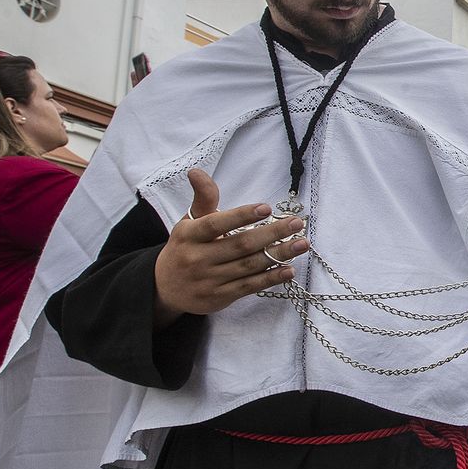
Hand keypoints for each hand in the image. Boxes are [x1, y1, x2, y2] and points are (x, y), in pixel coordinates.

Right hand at [153, 169, 308, 326]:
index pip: (216, 224)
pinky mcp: (219, 297)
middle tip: (296, 223)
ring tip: (301, 243)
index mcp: (189, 235)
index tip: (266, 208)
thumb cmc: (185, 248)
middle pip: (240, 245)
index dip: (241, 216)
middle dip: (271, 233)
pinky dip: (270, 279)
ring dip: (278, 255)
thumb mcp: (189, 223)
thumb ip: (203, 199)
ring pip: (249, 265)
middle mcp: (197, 258)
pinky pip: (249, 287)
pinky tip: (289, 270)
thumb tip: (196, 171)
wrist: (166, 288)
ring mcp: (209, 280)